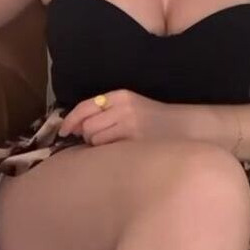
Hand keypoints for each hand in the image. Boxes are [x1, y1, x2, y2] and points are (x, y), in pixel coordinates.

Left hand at [57, 89, 174, 145]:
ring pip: (95, 140)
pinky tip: (119, 153)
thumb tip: (76, 127)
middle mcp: (123, 108)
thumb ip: (107, 111)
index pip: (85, 106)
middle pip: (87, 126)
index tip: (64, 131)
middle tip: (100, 141)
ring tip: (114, 146)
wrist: (186, 127)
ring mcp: (129, 125)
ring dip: (98, 147)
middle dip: (87, 136)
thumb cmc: (156, 120)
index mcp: (121, 96)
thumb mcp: (132, 107)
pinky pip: (108, 151)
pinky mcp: (135, 141)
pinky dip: (108, 154)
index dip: (71, 120)